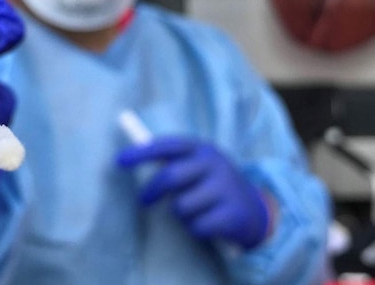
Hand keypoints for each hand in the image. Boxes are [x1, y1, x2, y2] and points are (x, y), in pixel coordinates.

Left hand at [118, 137, 269, 249]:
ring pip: (181, 206)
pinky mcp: (232, 214)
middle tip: (144, 201)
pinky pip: (197, 226)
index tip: (119, 161)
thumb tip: (130, 158)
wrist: (255, 210)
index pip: (168, 145)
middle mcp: (215, 164)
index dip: (142, 152)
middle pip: (171, 176)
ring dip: (182, 215)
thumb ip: (172, 162)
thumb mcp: (198, 167)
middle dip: (152, 191)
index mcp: (203, 149)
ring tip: (195, 212)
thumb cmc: (214, 186)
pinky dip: (196, 230)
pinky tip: (208, 224)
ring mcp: (226, 188)